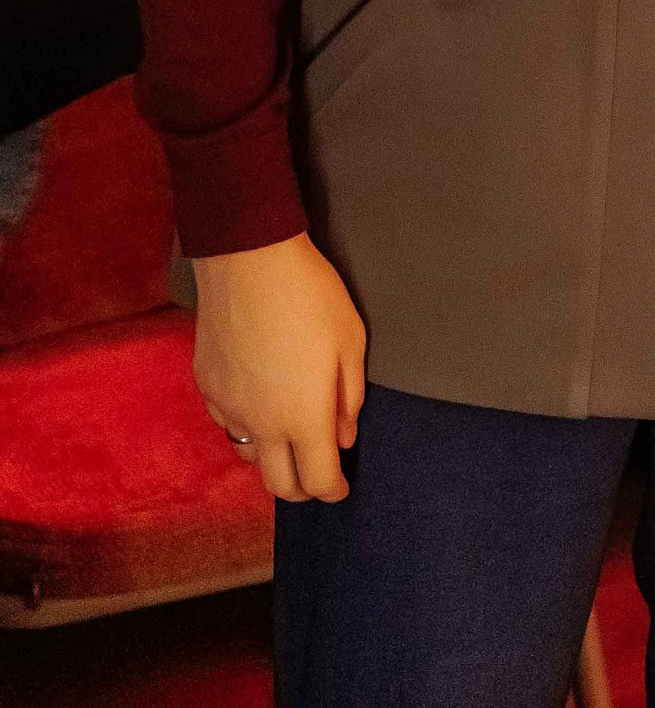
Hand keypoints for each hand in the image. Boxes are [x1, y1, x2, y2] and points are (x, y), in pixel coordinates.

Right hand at [192, 232, 366, 504]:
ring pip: (249, 455)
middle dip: (302, 489)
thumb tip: (343, 435)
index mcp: (304, 417)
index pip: (317, 480)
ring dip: (272, 456)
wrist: (248, 261)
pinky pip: (228, 422)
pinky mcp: (207, 387)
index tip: (342, 486)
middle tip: (318, 474)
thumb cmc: (309, 295)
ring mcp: (229, 408)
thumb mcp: (350, 341)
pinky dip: (248, 424)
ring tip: (289, 435)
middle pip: (279, 485)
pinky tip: (259, 400)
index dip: (333, 490)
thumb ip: (348, 396)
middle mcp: (263, 424)